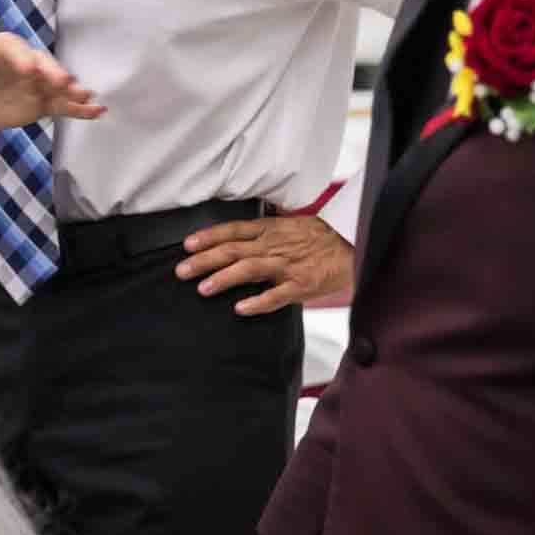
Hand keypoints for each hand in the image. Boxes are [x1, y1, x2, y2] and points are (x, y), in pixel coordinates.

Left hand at [0, 14, 103, 144]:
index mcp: (4, 47)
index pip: (16, 49)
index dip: (23, 58)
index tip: (28, 70)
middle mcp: (25, 62)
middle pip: (44, 64)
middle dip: (54, 72)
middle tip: (64, 82)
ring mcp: (36, 83)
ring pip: (57, 84)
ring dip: (73, 89)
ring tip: (86, 96)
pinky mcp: (42, 104)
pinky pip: (63, 105)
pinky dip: (80, 109)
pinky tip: (97, 112)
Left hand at [176, 213, 351, 314]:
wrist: (353, 245)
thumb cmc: (319, 238)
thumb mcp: (289, 226)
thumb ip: (264, 232)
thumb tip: (237, 238)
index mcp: (270, 230)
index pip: (232, 230)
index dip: (208, 236)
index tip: (186, 245)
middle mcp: (274, 246)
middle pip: (232, 250)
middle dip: (204, 260)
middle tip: (181, 271)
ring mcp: (286, 265)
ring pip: (249, 269)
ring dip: (223, 278)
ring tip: (202, 288)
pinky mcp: (300, 285)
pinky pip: (277, 295)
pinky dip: (258, 302)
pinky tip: (240, 309)